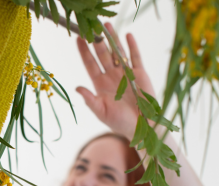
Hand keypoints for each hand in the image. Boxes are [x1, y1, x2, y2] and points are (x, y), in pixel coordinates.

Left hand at [75, 23, 154, 138]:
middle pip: (103, 54)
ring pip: (118, 52)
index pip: (90, 64)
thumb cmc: (119, 123)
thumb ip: (89, 100)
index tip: (78, 38)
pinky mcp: (139, 74)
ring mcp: (125, 73)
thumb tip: (77, 88)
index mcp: (100, 84)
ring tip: (107, 25)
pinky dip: (132, 46)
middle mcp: (111, 76)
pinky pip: (135, 57)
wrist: (141, 126)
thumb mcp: (101, 112)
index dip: (84, 51)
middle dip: (97, 41)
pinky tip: (128, 35)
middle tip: (92, 27)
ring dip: (113, 39)